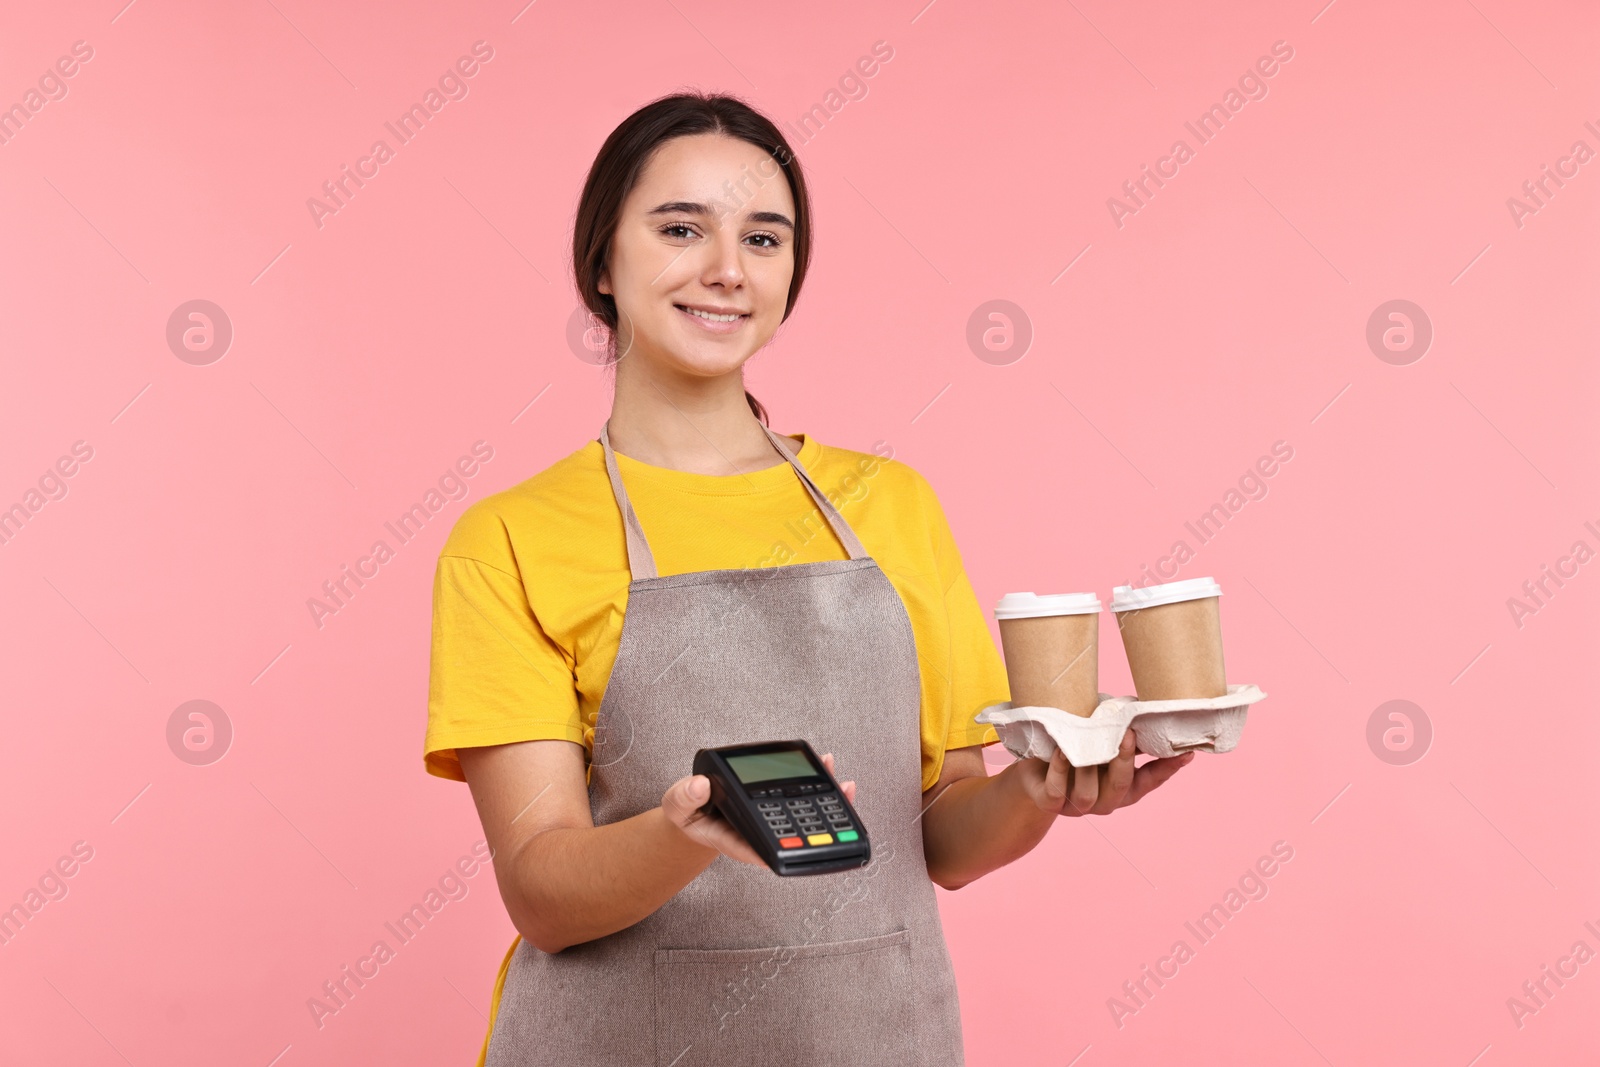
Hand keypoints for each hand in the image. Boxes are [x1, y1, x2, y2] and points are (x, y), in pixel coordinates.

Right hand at [661, 752, 857, 865]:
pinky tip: (833, 776)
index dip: (786, 846)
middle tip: (837, 802)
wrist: (696, 811)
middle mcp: (760, 834)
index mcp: (736, 841)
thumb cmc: (688, 813)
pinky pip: (802, 801)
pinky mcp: (777, 808)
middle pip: (793, 834)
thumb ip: (685, 797)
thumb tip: (700, 784)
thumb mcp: (678, 806)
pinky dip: (818, 789)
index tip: (804, 840)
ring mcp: (772, 822)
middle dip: (818, 822)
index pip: (762, 849)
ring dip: (825, 803)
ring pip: (803, 817)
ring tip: (845, 785)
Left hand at [1013, 728, 1192, 816]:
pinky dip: (1060, 773)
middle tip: (1130, 735)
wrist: (1031, 766)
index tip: (1186, 752)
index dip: (1168, 769)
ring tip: (1090, 741)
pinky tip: (1063, 753)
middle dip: (1126, 762)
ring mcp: (1076, 805)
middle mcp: (1103, 801)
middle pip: (1121, 788)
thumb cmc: (1073, 744)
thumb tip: (1149, 708)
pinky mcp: (1049, 802)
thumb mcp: (1099, 736)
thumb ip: (1121, 730)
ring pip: (1089, 795)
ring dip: (1091, 768)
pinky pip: (1056, 792)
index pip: (1150, 781)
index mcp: (1121, 787)